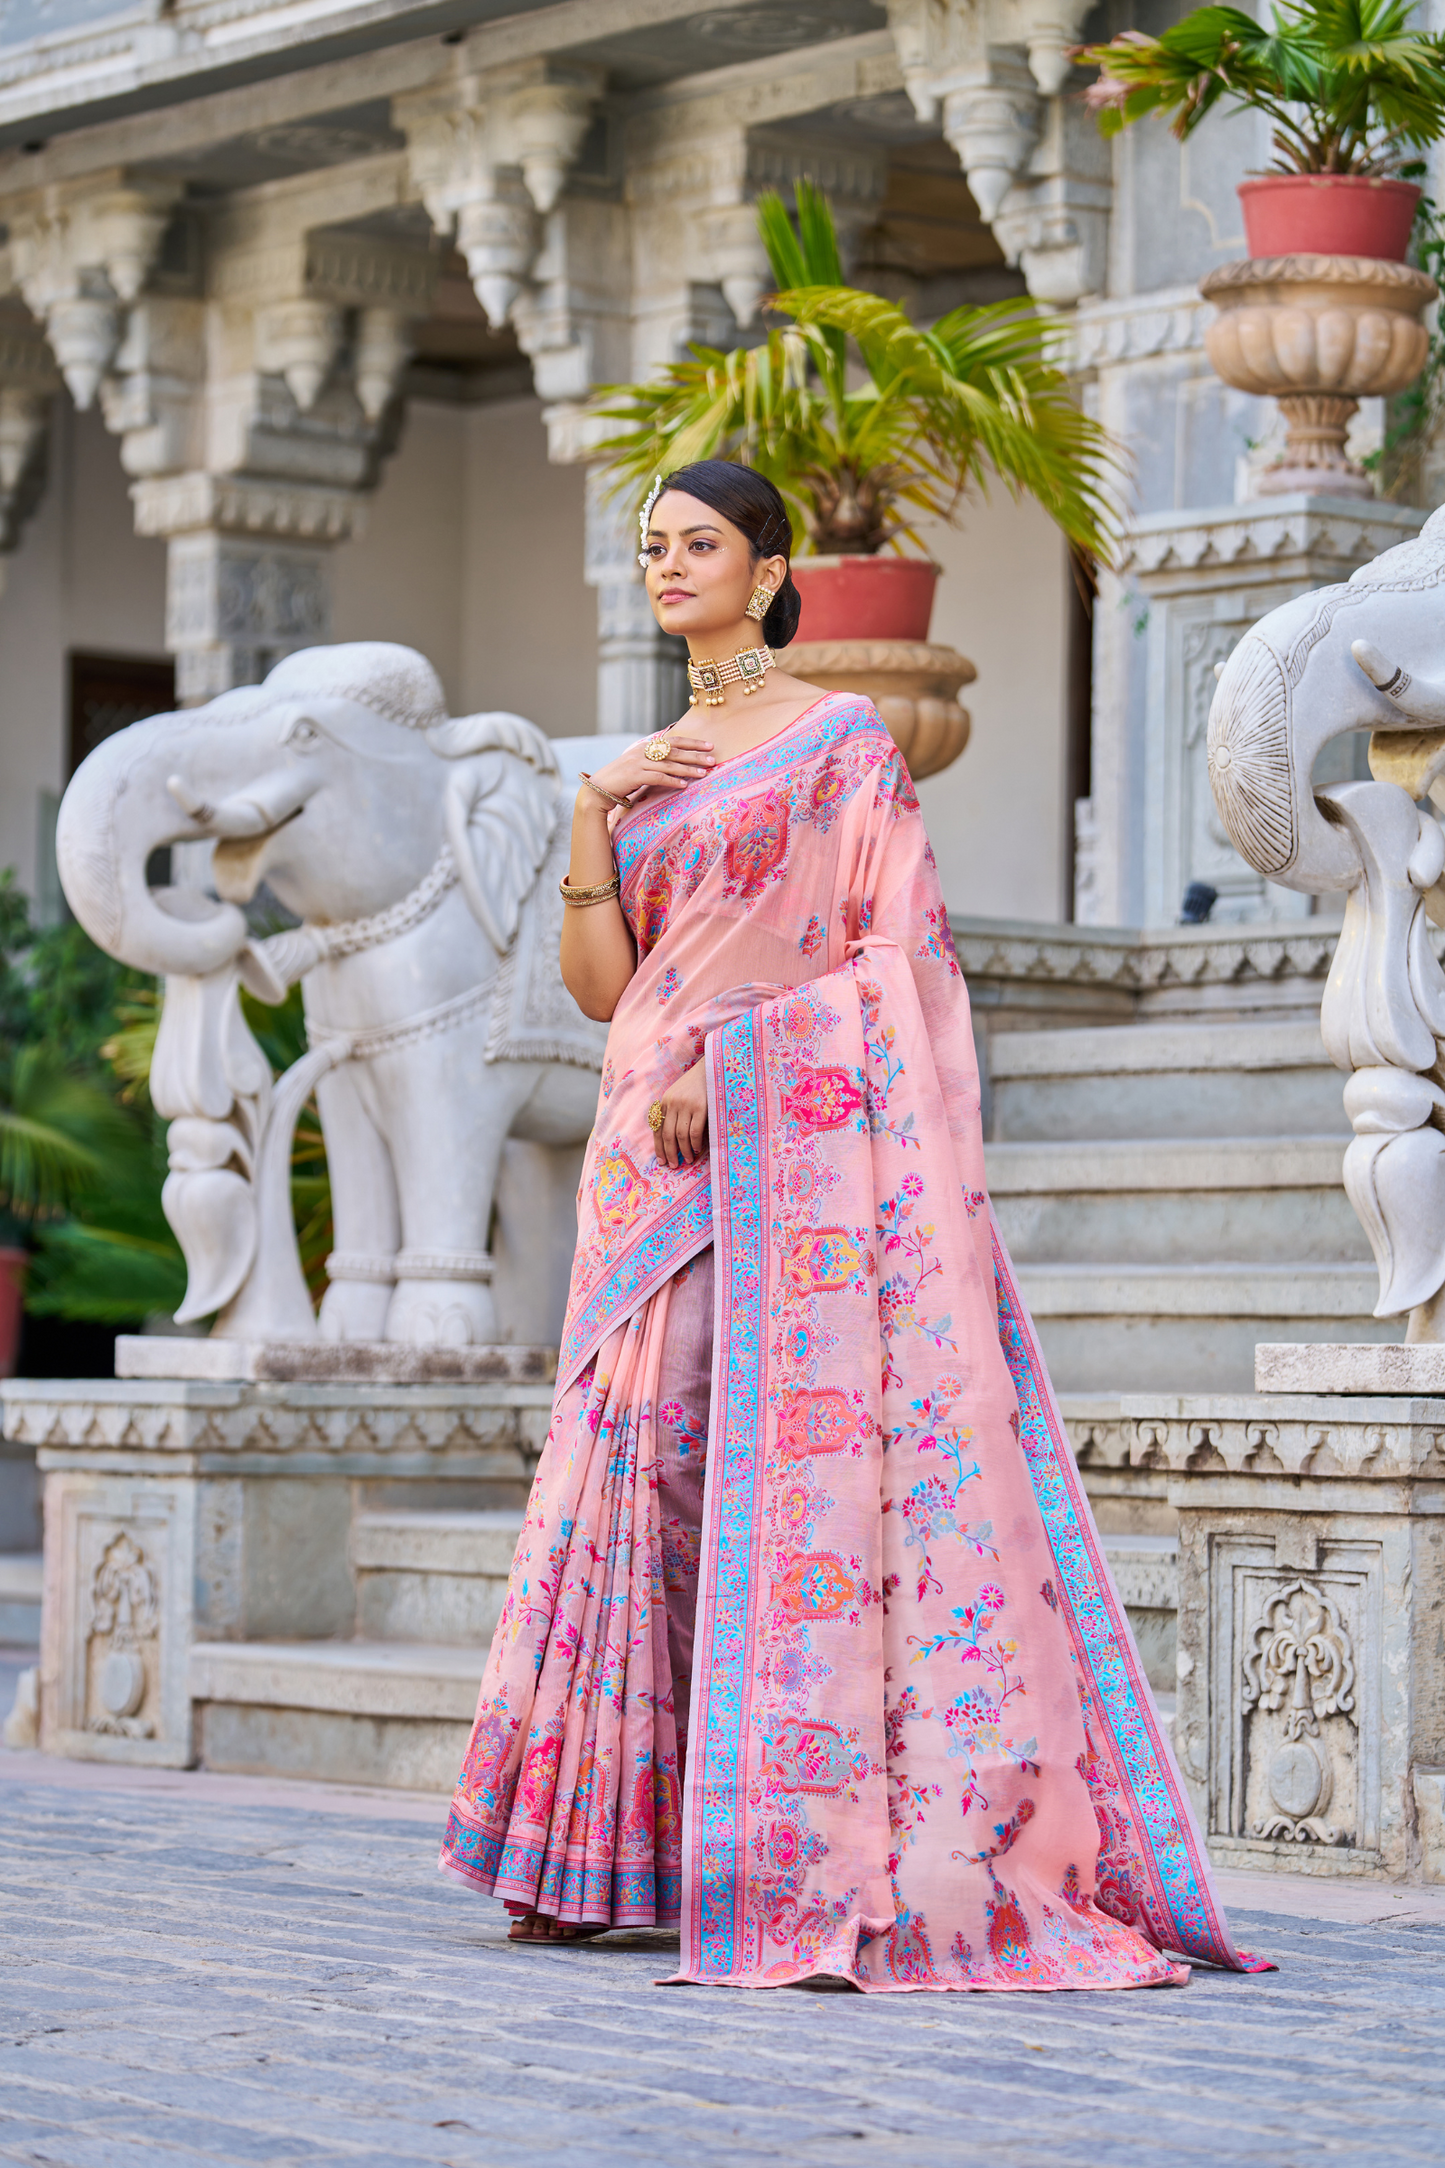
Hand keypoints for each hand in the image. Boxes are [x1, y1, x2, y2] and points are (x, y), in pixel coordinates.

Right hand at [585, 730, 715, 803]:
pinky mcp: (635, 776)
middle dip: (695, 755)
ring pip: (669, 764)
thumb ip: (654, 761)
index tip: (709, 745)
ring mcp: (638, 763)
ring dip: (688, 769)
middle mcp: (643, 751)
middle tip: (712, 759)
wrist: (599, 788)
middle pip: (674, 751)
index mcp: (646, 746)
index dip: (692, 743)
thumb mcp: (638, 765)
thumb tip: (674, 762)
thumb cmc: (621, 779)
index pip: (674, 741)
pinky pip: (658, 777)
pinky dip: (672, 780)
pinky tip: (684, 785)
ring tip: (703, 773)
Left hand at [650, 1060, 708, 1168]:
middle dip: (669, 1153)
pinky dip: (695, 1143)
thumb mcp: (680, 1095)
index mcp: (665, 1101)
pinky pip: (695, 1131)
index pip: (657, 1128)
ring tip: (688, 1160)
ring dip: (683, 1151)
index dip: (658, 1146)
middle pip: (667, 1134)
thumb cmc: (698, 1085)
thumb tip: (673, 1139)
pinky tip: (697, 1149)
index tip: (661, 1160)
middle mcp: (673, 1103)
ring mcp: (686, 1105)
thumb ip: (675, 1112)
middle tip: (673, 1165)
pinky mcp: (701, 1107)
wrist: (712, 1068)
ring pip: (680, 1135)